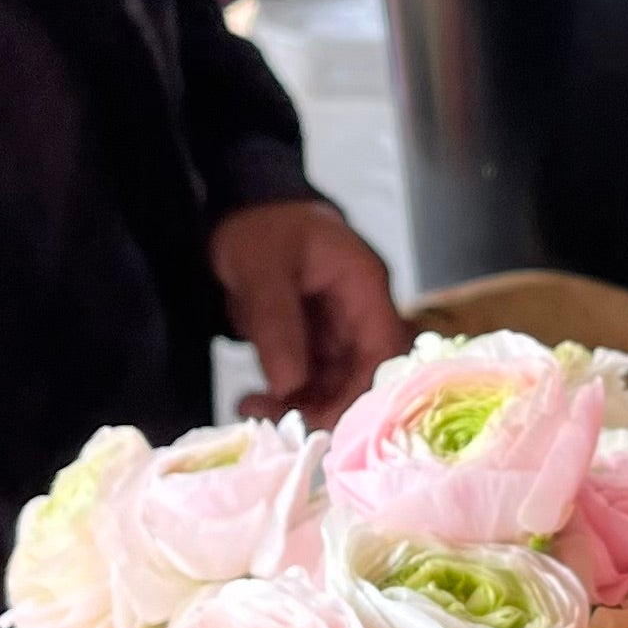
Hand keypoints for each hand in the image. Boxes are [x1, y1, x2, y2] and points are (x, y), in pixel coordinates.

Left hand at [209, 200, 406, 427]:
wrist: (244, 206)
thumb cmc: (261, 226)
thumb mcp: (263, 269)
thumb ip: (277, 323)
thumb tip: (289, 384)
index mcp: (364, 288)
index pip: (383, 353)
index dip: (361, 393)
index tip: (318, 418)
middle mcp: (361, 313)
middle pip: (363, 378)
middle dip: (323, 406)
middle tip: (273, 421)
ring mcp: (340, 330)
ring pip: (337, 385)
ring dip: (300, 405)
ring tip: (252, 409)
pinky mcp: (317, 342)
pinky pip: (313, 379)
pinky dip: (287, 395)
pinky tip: (254, 400)